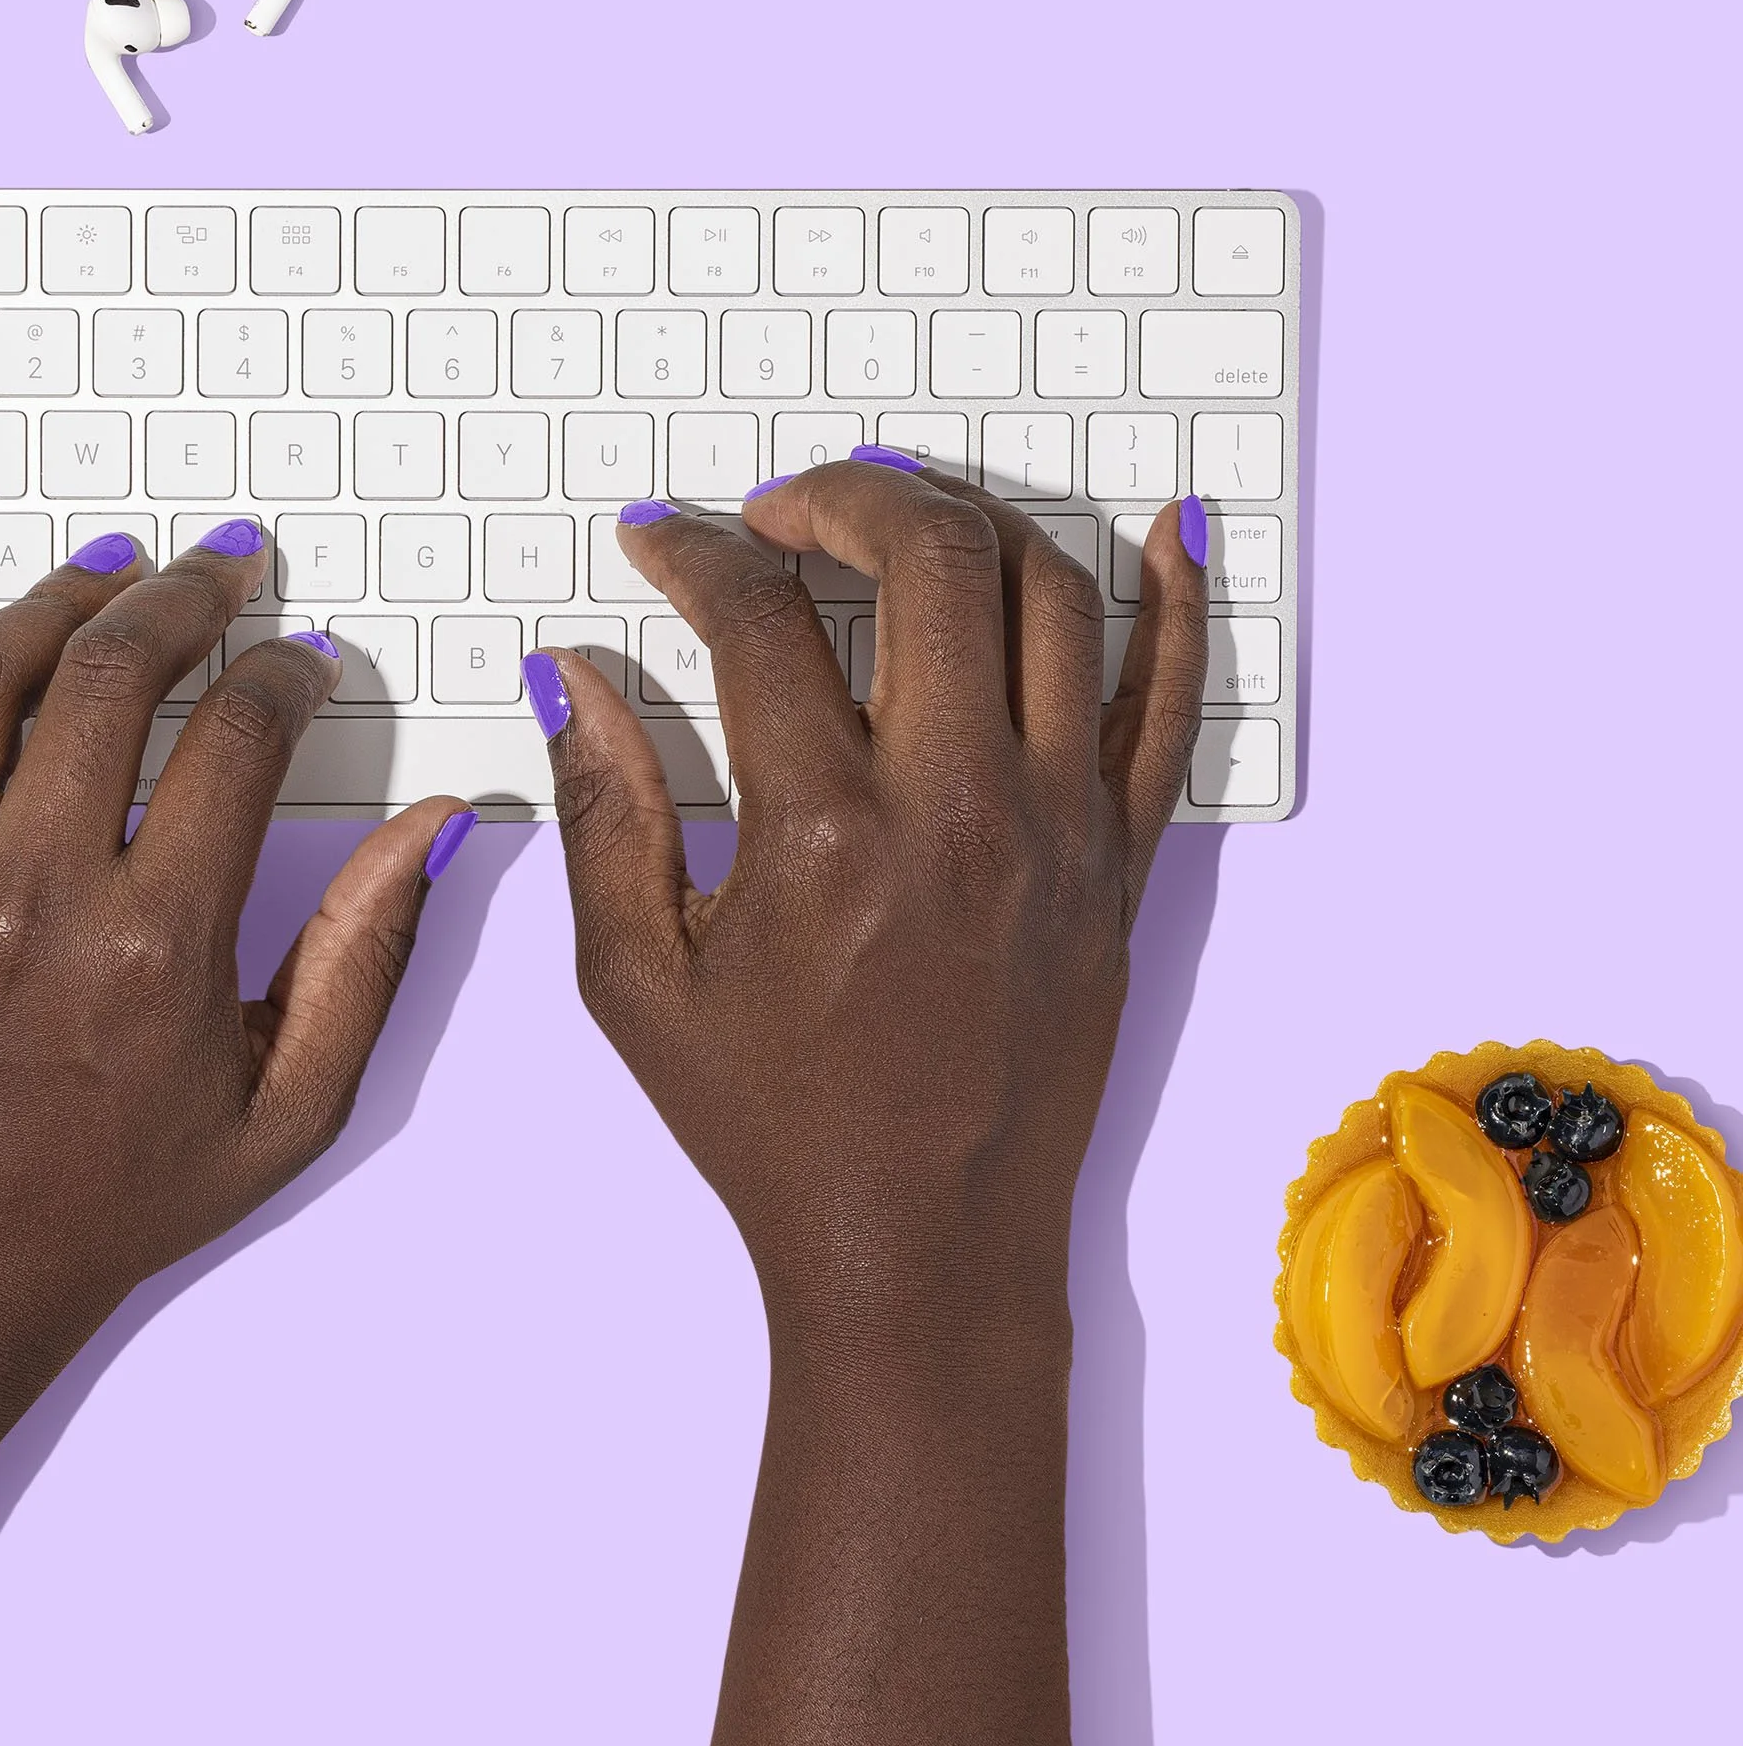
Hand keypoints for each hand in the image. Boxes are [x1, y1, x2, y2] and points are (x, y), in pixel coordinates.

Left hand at [0, 527, 470, 1417]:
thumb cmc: (109, 1198)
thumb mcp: (284, 1110)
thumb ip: (366, 960)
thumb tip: (431, 824)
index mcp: (156, 943)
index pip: (237, 739)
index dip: (282, 674)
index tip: (297, 660)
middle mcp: (30, 896)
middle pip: (116, 676)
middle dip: (185, 599)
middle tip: (218, 569)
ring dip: (61, 600)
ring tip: (111, 567)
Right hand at [535, 464, 1208, 1338]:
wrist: (921, 1250)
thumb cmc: (771, 1126)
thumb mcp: (637, 981)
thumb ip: (602, 811)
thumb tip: (568, 676)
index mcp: (823, 835)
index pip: (758, 620)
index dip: (695, 556)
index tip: (662, 545)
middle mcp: (959, 808)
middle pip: (928, 559)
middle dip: (844, 495)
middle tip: (784, 510)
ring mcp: (1061, 829)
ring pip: (1049, 598)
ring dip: (969, 524)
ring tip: (900, 524)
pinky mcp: (1120, 862)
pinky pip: (1173, 703)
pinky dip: (1176, 605)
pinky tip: (1163, 533)